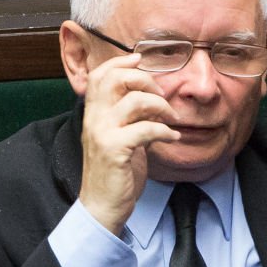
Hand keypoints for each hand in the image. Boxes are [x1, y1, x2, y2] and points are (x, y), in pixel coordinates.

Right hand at [79, 55, 180, 234]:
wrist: (102, 207)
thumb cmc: (115, 174)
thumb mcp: (120, 139)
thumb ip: (131, 119)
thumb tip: (153, 101)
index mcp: (93, 115)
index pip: (101, 75)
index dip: (121, 62)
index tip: (141, 59)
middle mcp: (94, 120)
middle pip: (116, 79)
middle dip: (145, 80)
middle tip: (162, 95)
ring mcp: (103, 134)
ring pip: (134, 101)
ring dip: (161, 106)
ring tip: (172, 119)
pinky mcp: (115, 150)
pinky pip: (146, 129)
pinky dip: (165, 131)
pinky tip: (173, 138)